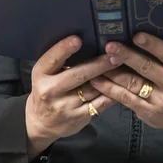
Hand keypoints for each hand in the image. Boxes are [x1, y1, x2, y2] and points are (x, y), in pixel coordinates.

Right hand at [25, 36, 117, 158]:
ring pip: (92, 89)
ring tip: (122, 65)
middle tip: (114, 54)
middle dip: (98, 64)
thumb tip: (86, 41)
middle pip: (78, 75)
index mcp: (41, 74)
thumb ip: (60, 60)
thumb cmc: (47, 89)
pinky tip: (121, 84)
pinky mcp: (78, 118)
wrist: (41, 123)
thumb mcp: (46, 74)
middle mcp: (50, 90)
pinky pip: (100, 103)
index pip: (52, 59)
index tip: (78, 39)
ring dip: (109, 77)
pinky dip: (111, 93)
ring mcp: (64, 106)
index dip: (64, 49)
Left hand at [90, 33, 162, 141]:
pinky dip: (110, 89)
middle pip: (147, 67)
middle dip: (127, 55)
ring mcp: (161, 100)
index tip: (136, 35)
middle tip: (110, 46)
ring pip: (133, 83)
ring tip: (99, 62)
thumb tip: (142, 32)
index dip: (152, 44)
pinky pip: (126, 98)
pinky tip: (98, 81)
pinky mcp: (148, 112)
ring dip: (114, 72)